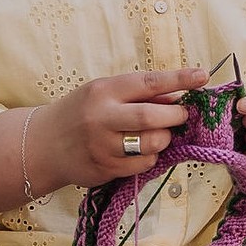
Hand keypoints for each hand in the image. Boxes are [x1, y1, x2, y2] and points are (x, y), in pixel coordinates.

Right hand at [28, 67, 207, 193]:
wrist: (43, 144)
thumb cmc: (81, 112)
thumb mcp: (104, 92)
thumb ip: (138, 94)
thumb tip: (178, 96)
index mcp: (104, 90)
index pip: (149, 82)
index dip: (179, 79)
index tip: (202, 76)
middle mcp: (102, 117)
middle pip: (152, 116)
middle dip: (176, 115)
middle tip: (183, 115)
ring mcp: (102, 147)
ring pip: (151, 144)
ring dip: (164, 138)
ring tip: (160, 133)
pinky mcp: (104, 170)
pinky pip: (142, 164)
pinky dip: (151, 157)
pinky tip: (141, 151)